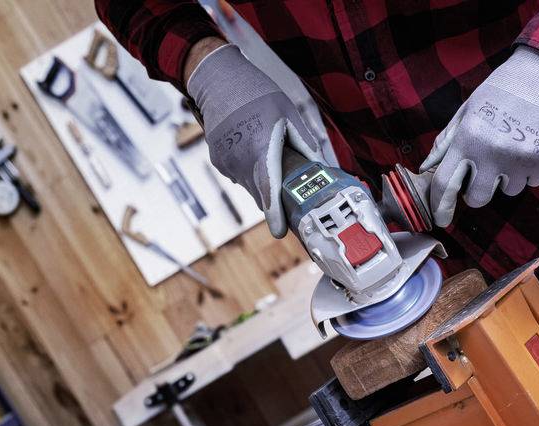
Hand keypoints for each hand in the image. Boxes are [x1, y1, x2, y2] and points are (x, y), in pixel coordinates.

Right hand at [187, 44, 322, 236]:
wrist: (218, 80)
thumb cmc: (256, 93)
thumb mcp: (288, 113)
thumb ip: (305, 143)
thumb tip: (320, 166)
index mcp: (261, 149)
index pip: (268, 190)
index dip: (275, 214)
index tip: (280, 231)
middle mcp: (240, 161)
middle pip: (261, 194)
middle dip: (275, 198)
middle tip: (290, 189)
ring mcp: (226, 162)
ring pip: (250, 185)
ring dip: (262, 181)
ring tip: (267, 153)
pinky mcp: (218, 161)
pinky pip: (239, 176)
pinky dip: (249, 171)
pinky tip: (252, 149)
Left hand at [421, 46, 538, 226]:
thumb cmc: (503, 88)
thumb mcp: (468, 109)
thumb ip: (447, 140)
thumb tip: (427, 167)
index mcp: (468, 138)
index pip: (445, 184)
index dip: (440, 206)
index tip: (440, 219)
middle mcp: (492, 152)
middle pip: (477, 198)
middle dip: (477, 191)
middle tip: (484, 173)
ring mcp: (521, 158)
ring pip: (507, 191)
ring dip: (507, 178)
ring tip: (513, 149)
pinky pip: (532, 182)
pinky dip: (530, 171)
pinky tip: (530, 147)